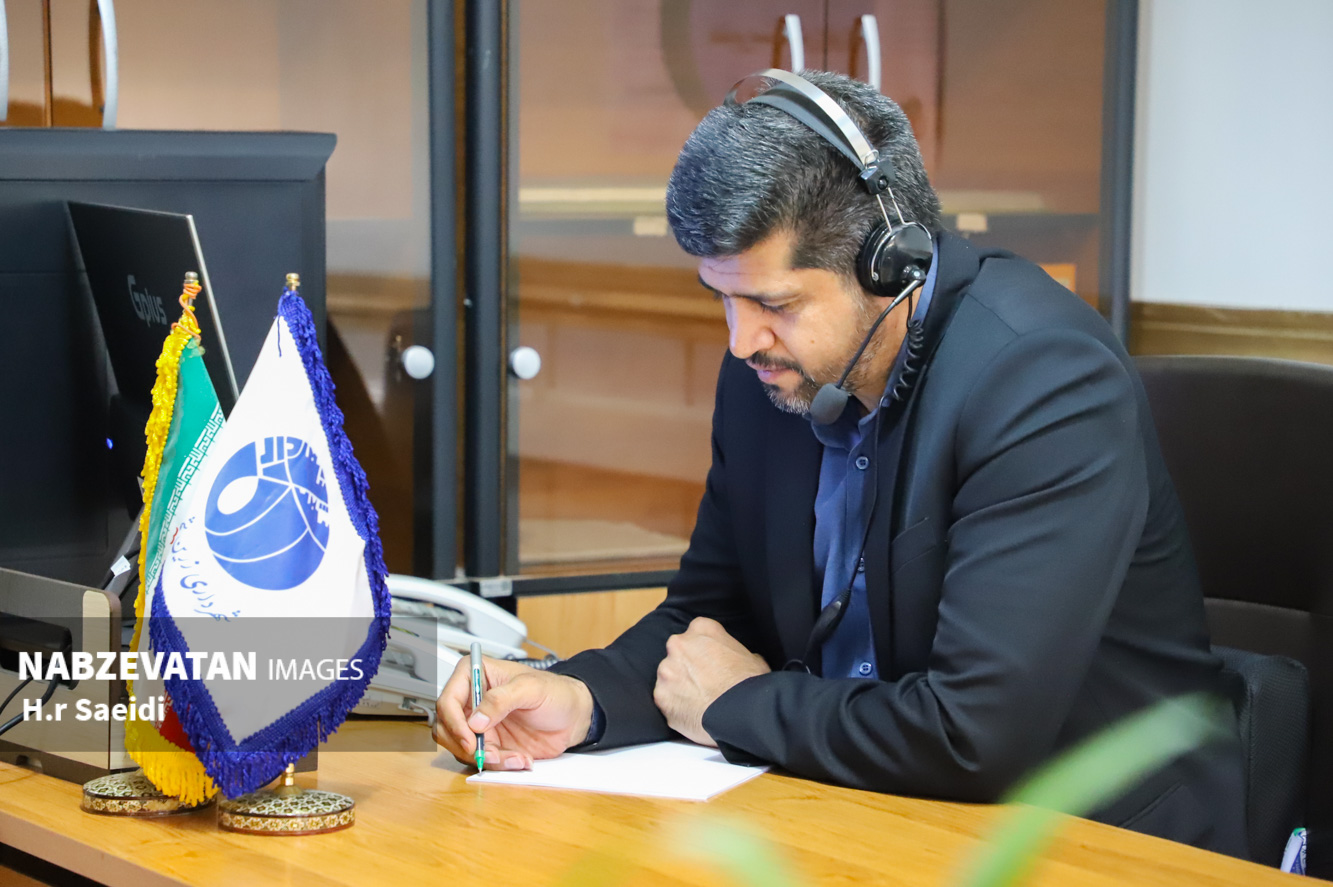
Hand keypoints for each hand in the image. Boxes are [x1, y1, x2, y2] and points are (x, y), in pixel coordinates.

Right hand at [433, 656, 593, 770]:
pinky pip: (481, 760)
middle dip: (465, 745)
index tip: (470, 738)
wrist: (574, 717)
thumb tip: (476, 720)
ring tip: (512, 756)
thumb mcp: (531, 688)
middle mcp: (474, 700)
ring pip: (461, 748)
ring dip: (485, 758)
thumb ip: (502, 699)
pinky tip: (520, 759)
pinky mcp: (490, 744)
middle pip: (447, 727)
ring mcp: (480, 724)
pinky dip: (499, 765)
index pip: (449, 699)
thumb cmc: (556, 692)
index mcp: (477, 675)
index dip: (454, 722)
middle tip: (486, 753)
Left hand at [653, 617, 769, 745]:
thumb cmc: (751, 683)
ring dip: (678, 686)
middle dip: (687, 665)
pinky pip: (665, 700)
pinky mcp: (660, 696)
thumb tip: (735, 661)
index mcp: (702, 629)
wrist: (742, 711)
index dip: (705, 649)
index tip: (711, 662)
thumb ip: (735, 653)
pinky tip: (691, 714)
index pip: (697, 632)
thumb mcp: (753, 658)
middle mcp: (679, 644)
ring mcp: (666, 670)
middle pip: (678, 652)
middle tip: (703, 682)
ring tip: (698, 701)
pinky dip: (675, 707)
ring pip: (668, 676)